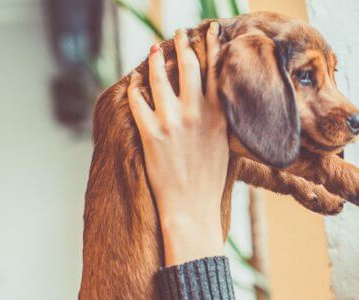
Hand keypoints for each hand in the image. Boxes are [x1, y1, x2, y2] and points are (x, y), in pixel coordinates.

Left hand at [128, 23, 228, 265]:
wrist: (193, 208)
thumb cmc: (210, 181)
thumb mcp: (225, 145)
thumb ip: (219, 119)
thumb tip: (215, 100)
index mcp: (218, 115)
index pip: (216, 71)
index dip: (211, 47)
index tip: (209, 31)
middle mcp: (197, 113)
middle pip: (188, 65)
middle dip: (182, 44)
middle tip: (178, 33)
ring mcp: (172, 122)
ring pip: (159, 78)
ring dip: (154, 60)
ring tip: (152, 50)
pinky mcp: (151, 134)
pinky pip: (137, 101)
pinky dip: (134, 88)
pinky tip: (133, 82)